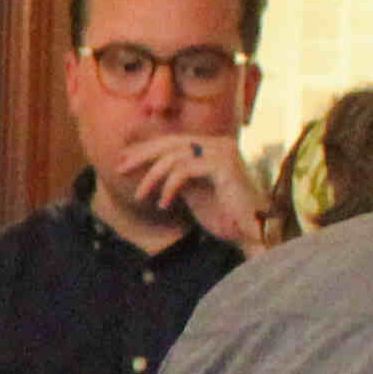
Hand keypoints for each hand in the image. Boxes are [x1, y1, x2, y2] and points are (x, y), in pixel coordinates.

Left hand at [115, 136, 268, 250]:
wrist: (253, 232)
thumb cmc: (224, 215)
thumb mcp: (192, 191)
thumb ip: (175, 176)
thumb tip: (146, 166)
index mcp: (213, 146)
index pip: (172, 141)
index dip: (145, 149)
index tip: (122, 161)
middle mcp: (220, 144)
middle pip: (171, 143)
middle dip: (141, 155)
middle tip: (119, 169)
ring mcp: (223, 152)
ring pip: (175, 156)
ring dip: (152, 177)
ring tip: (140, 196)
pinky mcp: (224, 166)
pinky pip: (185, 169)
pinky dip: (169, 186)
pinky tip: (162, 204)